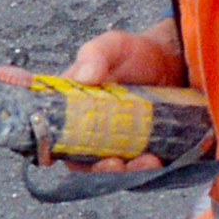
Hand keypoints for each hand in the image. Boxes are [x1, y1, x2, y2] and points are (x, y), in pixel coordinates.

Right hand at [0, 30, 186, 176]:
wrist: (176, 63)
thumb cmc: (137, 54)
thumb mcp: (114, 45)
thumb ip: (95, 54)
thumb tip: (82, 77)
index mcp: (71, 106)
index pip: (46, 130)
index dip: (42, 144)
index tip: (50, 153)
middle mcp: (87, 130)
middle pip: (76, 159)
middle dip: (91, 167)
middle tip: (109, 161)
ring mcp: (112, 144)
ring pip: (105, 169)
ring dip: (120, 173)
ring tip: (141, 161)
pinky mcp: (137, 152)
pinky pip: (134, 170)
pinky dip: (143, 170)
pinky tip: (154, 159)